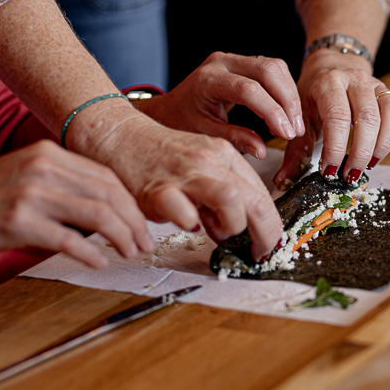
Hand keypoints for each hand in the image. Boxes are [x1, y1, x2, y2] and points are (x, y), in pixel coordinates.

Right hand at [0, 140, 152, 266]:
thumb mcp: (29, 178)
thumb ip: (65, 186)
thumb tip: (112, 211)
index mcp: (48, 153)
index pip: (106, 177)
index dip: (131, 203)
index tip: (142, 223)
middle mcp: (41, 167)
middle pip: (108, 194)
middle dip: (133, 222)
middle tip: (144, 243)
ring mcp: (30, 193)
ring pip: (96, 214)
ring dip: (121, 237)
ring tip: (129, 253)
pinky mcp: (19, 221)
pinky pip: (68, 239)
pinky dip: (90, 253)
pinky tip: (99, 262)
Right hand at [83, 110, 282, 255]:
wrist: (117, 137)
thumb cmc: (157, 156)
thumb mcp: (199, 166)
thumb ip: (219, 195)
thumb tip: (236, 229)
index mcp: (224, 155)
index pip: (262, 194)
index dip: (272, 225)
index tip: (270, 244)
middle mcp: (210, 162)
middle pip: (255, 200)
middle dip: (266, 234)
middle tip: (260, 253)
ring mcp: (185, 175)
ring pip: (232, 200)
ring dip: (232, 226)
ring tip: (218, 234)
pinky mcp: (159, 190)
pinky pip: (185, 214)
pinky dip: (190, 225)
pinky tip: (185, 224)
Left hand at [139, 52, 304, 156]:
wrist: (169, 108)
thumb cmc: (181, 121)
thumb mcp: (204, 134)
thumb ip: (234, 139)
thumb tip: (262, 150)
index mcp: (208, 79)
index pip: (248, 90)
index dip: (271, 111)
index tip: (286, 133)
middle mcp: (221, 62)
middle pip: (266, 71)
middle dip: (287, 101)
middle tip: (295, 129)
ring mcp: (233, 59)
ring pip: (274, 66)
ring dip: (289, 95)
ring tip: (294, 123)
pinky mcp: (242, 62)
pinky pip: (272, 69)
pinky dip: (284, 89)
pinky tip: (287, 111)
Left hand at [274, 49, 389, 186]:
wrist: (330, 67)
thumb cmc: (314, 97)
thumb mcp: (300, 118)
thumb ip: (296, 149)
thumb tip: (283, 181)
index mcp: (329, 83)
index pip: (337, 118)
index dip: (335, 148)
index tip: (329, 171)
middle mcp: (356, 80)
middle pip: (368, 118)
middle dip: (360, 153)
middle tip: (350, 174)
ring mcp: (379, 85)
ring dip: (384, 144)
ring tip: (370, 163)